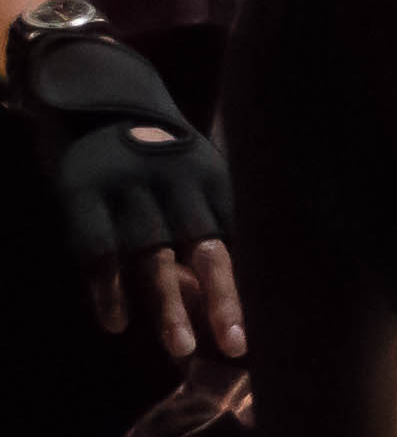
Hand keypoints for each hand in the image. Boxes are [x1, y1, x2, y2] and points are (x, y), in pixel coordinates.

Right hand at [21, 35, 243, 366]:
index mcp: (214, 180)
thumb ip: (203, 225)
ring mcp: (127, 185)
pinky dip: (106, 288)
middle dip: (222, 298)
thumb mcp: (191, 172)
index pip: (242, 241)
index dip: (255, 285)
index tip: (275, 330)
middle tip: (237, 347)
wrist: (90, 87)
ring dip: (166, 305)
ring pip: (151, 254)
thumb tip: (216, 297)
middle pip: (206, 247)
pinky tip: (115, 323)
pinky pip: (97, 248)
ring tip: (180, 350)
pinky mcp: (80, 189)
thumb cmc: (152, 150)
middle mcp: (176, 182)